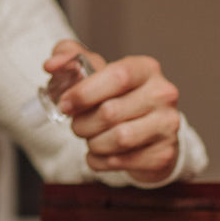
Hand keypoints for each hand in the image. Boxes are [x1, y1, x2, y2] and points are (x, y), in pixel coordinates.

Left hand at [45, 40, 181, 184]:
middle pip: (111, 112)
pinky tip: (101, 153)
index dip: (85, 93)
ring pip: (119, 139)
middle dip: (83, 123)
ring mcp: (167, 125)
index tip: (65, 104)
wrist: (146, 129)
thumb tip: (52, 65)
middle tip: (77, 125)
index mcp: (145, 68)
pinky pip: (122, 162)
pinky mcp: (163, 154)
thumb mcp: (94, 70)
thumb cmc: (116, 96)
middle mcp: (162, 94)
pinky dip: (101, 161)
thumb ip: (69, 58)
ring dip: (93, 143)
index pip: (117, 76)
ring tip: (91, 138)